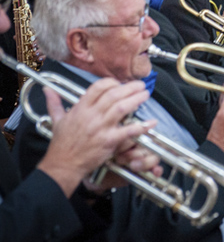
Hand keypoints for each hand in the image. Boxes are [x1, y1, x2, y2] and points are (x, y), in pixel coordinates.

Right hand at [37, 79, 153, 197]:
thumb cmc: (61, 144)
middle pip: (114, 95)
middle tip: (140, 86)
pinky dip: (141, 126)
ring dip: (136, 99)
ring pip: (122, 108)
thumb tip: (48, 90)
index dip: (112, 82)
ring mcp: (101, 128)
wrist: (63, 165)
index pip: (98, 87)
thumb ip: (54, 103)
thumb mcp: (56, 120)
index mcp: (80, 109)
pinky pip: (128, 131)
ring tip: (145, 95)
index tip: (119, 83)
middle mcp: (91, 116)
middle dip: (130, 88)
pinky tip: (150, 122)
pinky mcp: (109, 141)